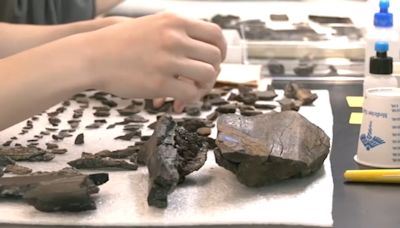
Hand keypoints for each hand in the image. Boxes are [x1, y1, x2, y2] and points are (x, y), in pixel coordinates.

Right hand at [83, 12, 225, 105]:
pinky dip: (190, 99)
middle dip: (213, 72)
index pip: (215, 34)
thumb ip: (178, 32)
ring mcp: (167, 60)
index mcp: (174, 21)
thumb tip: (204, 48)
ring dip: (203, 87)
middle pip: (215, 56)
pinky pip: (190, 93)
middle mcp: (174, 38)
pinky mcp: (158, 82)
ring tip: (190, 92)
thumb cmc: (120, 44)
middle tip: (201, 81)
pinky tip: (177, 101)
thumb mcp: (152, 25)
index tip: (216, 61)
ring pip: (208, 75)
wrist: (91, 56)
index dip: (221, 50)